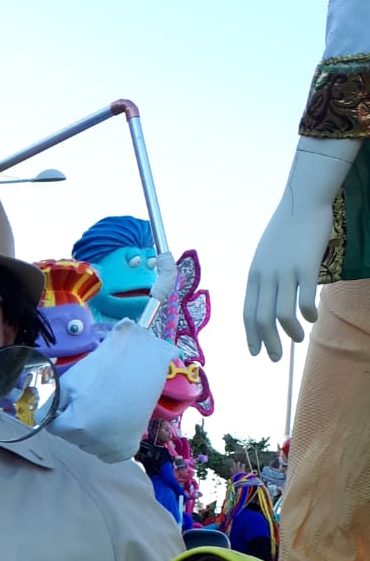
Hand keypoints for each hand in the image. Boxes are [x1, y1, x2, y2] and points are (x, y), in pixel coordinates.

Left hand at [53, 319, 175, 463]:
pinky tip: (113, 423)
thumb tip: (34, 417)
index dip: (61, 413)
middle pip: (71, 438)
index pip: (54, 428)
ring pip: (88, 445)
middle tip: (92, 400)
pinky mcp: (127, 450)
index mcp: (77, 425)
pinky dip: (106, 442)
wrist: (141, 364)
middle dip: (75, 422)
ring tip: (105, 409)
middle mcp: (94, 442)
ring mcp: (112, 448)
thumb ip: (50, 404)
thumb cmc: (103, 369)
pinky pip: (106, 454)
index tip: (72, 401)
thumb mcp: (69, 383)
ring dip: (90, 433)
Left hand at [243, 138, 359, 359]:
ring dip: (289, 332)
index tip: (255, 352)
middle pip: (261, 319)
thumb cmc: (286, 229)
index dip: (250, 336)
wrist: (302, 202)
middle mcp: (265, 276)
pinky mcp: (304, 267)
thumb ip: (265, 278)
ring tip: (298, 339)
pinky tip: (312, 318)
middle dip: (267, 342)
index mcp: (253, 275)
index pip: (247, 313)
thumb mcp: (266, 256)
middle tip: (275, 358)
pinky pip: (303, 299)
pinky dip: (307, 314)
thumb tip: (269, 302)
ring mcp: (284, 272)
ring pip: (282, 314)